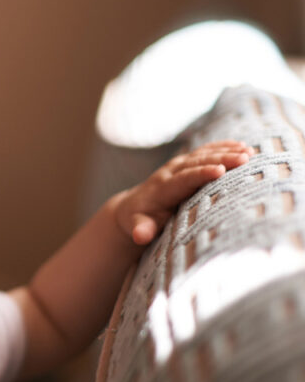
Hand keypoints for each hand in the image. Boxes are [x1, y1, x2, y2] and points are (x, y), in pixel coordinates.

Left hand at [115, 140, 253, 244]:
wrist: (132, 206)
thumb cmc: (139, 219)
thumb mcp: (138, 225)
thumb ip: (141, 229)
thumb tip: (139, 236)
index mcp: (162, 188)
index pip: (184, 178)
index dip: (201, 173)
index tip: (220, 170)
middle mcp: (170, 172)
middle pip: (198, 162)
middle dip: (221, 159)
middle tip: (244, 159)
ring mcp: (178, 165)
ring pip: (203, 154)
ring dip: (226, 151)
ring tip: (249, 152)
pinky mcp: (186, 163)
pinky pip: (205, 151)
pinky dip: (223, 147)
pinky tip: (242, 146)